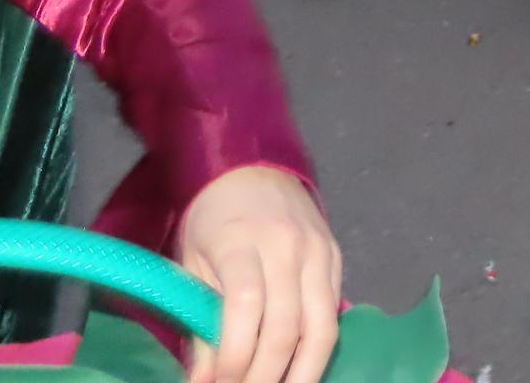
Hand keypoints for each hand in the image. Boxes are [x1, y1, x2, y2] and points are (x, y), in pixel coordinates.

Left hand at [177, 165, 340, 382]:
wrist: (251, 167)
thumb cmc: (212, 219)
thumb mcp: (192, 264)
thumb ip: (199, 323)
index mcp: (240, 241)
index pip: (246, 308)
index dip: (235, 357)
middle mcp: (286, 246)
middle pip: (286, 327)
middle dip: (266, 376)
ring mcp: (318, 250)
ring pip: (321, 328)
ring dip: (303, 374)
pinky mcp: (336, 257)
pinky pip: (333, 313)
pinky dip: (318, 349)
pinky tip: (299, 368)